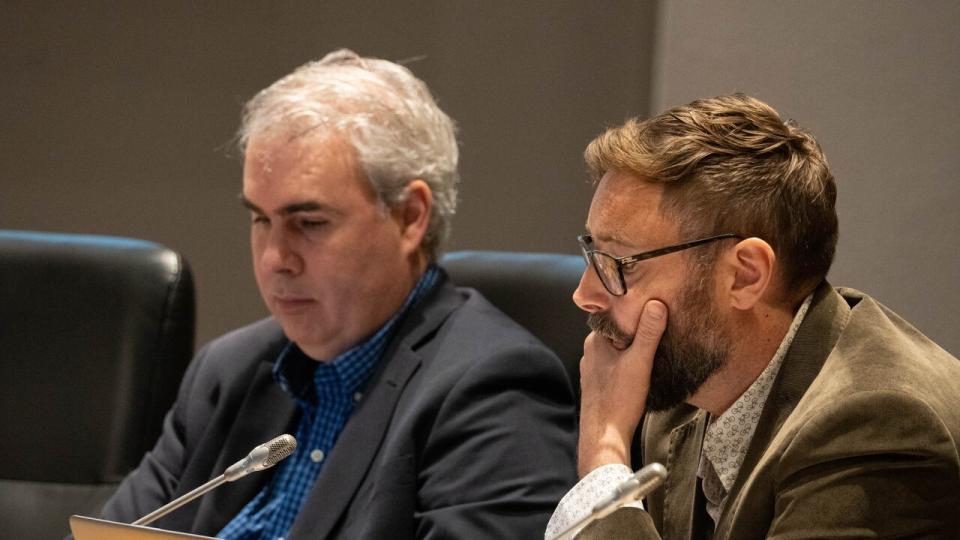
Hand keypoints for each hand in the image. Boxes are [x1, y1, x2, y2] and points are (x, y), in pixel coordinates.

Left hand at [577, 300, 666, 476]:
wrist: (604, 436)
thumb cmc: (619, 400)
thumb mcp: (639, 362)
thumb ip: (648, 333)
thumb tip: (656, 304)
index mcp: (595, 341)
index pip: (612, 314)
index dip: (631, 308)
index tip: (649, 304)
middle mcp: (590, 352)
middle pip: (615, 331)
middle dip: (633, 327)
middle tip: (657, 322)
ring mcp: (593, 369)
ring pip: (615, 349)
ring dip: (631, 346)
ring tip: (653, 343)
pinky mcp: (599, 383)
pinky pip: (614, 364)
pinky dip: (626, 362)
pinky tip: (641, 367)